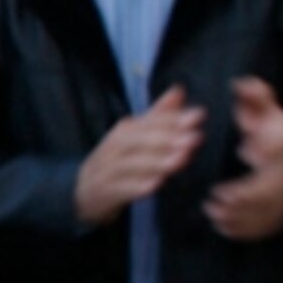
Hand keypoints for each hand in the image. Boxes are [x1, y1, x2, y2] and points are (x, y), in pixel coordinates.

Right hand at [74, 87, 204, 226]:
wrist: (83, 191)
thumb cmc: (119, 160)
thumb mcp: (136, 136)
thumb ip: (159, 116)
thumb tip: (178, 90)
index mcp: (125, 130)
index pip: (149, 121)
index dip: (173, 118)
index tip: (199, 116)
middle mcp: (113, 146)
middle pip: (139, 139)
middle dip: (168, 138)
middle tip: (194, 139)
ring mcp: (106, 169)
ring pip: (131, 164)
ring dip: (157, 162)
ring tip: (181, 161)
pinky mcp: (103, 192)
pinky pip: (119, 189)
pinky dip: (136, 187)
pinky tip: (156, 186)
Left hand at [205, 77, 282, 241]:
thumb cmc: (274, 132)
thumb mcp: (267, 111)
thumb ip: (255, 97)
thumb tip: (240, 83)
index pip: (272, 166)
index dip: (251, 178)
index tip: (225, 183)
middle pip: (267, 198)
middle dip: (239, 205)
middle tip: (212, 204)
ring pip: (265, 217)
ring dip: (238, 220)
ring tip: (213, 214)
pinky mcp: (281, 215)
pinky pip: (264, 229)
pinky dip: (244, 231)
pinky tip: (223, 227)